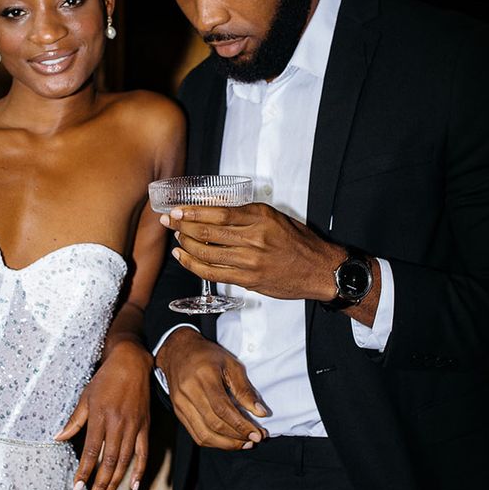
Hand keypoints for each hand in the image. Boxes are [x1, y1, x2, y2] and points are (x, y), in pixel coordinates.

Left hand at [55, 341, 151, 489]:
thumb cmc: (106, 378)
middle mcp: (117, 423)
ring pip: (125, 460)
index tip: (77, 488)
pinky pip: (143, 452)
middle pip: (109, 460)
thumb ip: (74, 420)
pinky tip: (133, 484)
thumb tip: (58, 437)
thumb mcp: (86, 396)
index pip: (90, 451)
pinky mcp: (144, 425)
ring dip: (116, 481)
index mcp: (100, 416)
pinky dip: (139, 469)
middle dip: (100, 484)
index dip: (84, 472)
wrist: (131, 362)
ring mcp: (133, 426)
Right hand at [157, 327, 266, 449]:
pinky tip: (228, 441)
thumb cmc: (207, 355)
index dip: (241, 425)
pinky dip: (214, 442)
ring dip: (226, 444)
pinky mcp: (178, 411)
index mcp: (204, 376)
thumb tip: (260, 413)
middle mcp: (189, 391)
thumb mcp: (230, 364)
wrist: (178, 351)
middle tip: (254, 439)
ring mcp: (180, 403)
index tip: (257, 433)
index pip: (223, 408)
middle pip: (214, 423)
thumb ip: (245, 389)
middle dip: (237, 436)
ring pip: (204, 434)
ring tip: (243, 443)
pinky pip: (196, 434)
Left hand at [162, 203, 343, 301]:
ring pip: (207, 253)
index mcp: (261, 217)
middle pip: (208, 232)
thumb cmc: (298, 241)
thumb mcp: (275, 217)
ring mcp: (250, 261)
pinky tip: (183, 257)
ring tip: (176, 237)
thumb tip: (214, 210)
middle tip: (168, 220)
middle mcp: (254, 238)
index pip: (218, 213)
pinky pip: (213, 273)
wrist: (320, 270)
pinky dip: (194, 265)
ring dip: (186, 245)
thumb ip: (247, 214)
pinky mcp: (248, 280)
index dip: (193, 212)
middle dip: (183, 226)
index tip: (177, 210)